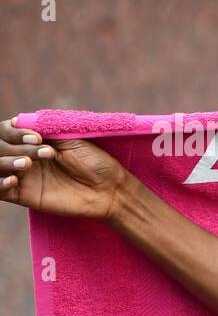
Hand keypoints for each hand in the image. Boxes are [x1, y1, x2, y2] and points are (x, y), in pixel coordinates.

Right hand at [0, 118, 126, 219]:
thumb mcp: (71, 139)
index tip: (36, 137)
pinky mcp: (23, 196)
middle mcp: (22, 156)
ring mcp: (22, 176)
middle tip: (45, 153)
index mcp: (32, 141)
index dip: (14, 132)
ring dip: (5, 162)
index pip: (5, 131)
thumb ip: (45, 129)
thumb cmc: (94, 161)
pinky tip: (13, 180)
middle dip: (15, 147)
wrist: (109, 189)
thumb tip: (19, 120)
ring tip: (26, 164)